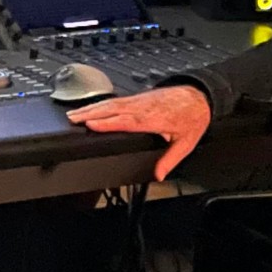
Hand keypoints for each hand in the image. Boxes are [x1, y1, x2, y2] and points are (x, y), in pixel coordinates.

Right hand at [66, 84, 212, 181]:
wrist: (200, 96)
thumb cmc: (193, 117)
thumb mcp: (186, 143)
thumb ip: (170, 159)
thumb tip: (158, 175)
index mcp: (154, 118)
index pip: (127, 121)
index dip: (108, 123)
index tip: (90, 124)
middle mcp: (144, 107)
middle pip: (113, 109)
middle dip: (91, 113)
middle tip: (72, 118)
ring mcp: (140, 101)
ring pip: (112, 103)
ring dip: (92, 107)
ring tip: (74, 114)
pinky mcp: (139, 97)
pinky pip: (117, 100)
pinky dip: (101, 104)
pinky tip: (92, 108)